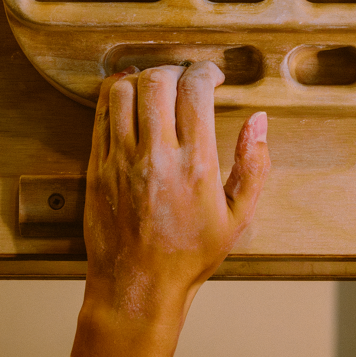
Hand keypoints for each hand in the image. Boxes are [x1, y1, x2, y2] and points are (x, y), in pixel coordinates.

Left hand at [82, 61, 269, 327]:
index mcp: (195, 165)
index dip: (206, 71)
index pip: (195, 90)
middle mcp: (155, 156)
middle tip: (186, 82)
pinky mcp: (96, 167)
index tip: (213, 77)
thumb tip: (259, 120)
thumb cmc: (190, 255)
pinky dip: (116, 97)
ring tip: (158, 91)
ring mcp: (120, 160)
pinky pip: (101, 115)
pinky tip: (132, 102)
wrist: (138, 287)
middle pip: (157, 80)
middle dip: (176, 70)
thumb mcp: (238, 216)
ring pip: (124, 91)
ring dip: (144, 80)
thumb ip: (253, 164)